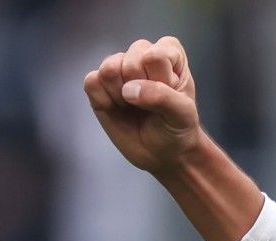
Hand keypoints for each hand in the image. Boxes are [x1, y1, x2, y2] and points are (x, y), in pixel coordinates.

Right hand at [82, 36, 202, 174]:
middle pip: (130, 61)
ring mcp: (118, 68)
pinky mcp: (99, 83)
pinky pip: (91, 82)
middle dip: (141, 90)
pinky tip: (117, 109)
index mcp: (169, 53)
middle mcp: (141, 54)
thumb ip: (163, 97)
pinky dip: (104, 101)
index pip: (156, 55)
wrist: (163, 153)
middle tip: (151, 106)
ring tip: (134, 106)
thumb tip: (129, 90)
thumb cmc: (177, 128)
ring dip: (121, 95)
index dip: (160, 81)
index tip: (170, 96)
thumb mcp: (184, 115)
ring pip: (108, 69)